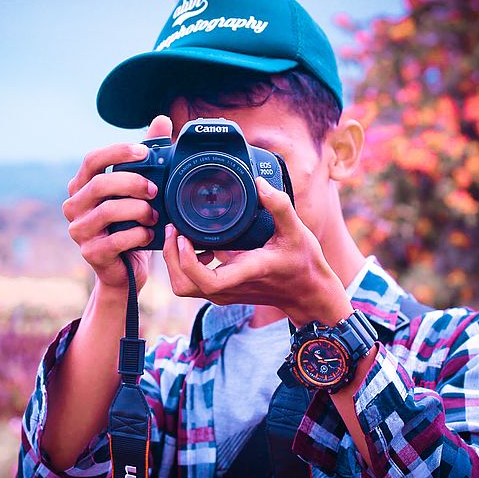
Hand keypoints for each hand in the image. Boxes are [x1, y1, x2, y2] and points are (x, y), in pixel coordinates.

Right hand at [62, 116, 172, 290]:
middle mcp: (74, 206)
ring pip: (108, 211)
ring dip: (139, 211)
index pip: (92, 160)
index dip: (117, 152)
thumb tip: (161, 120)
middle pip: (100, 184)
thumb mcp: (139, 192)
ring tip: (154, 216)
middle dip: (133, 183)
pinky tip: (148, 234)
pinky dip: (138, 235)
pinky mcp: (90, 253)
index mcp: (82, 186)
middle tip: (156, 189)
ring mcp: (78, 231)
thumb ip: (147, 157)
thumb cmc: (131, 226)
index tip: (145, 151)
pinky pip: (116, 239)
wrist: (125, 272)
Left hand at [162, 177, 352, 325]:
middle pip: (183, 285)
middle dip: (170, 257)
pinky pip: (193, 282)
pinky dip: (186, 264)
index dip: (186, 260)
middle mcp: (229, 287)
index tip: (183, 236)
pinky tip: (198, 245)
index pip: (206, 280)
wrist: (308, 294)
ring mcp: (224, 292)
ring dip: (175, 261)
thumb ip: (280, 206)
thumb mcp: (297, 231)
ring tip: (180, 234)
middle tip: (173, 229)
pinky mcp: (223, 291)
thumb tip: (260, 183)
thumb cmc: (303, 264)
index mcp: (246, 272)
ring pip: (184, 285)